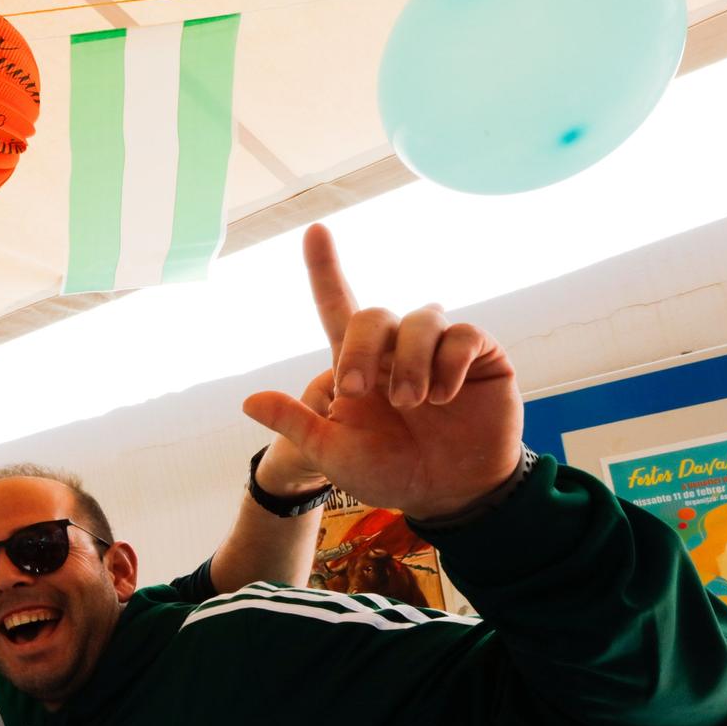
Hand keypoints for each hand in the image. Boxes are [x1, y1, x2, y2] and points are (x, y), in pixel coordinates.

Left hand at [243, 225, 523, 519]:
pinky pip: (464, 333)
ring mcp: (439, 350)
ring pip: (422, 318)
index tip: (314, 230)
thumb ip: (296, 423)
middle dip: (363, 350)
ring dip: (411, 362)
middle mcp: (396, 349)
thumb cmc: (389, 473)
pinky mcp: (478, 356)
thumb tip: (248, 400)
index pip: (337, 307)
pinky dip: (449, 363)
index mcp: (357, 365)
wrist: (448, 495)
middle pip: (373, 314)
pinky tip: (445, 397)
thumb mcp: (332, 454)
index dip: (324, 270)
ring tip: (413, 404)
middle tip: (361, 393)